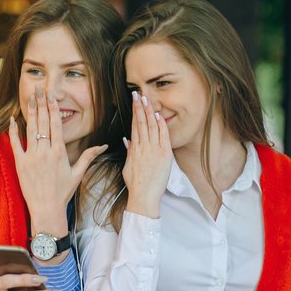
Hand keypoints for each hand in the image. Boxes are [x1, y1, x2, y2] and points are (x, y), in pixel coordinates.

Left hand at [8, 87, 107, 233]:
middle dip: (40, 104)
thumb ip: (88, 156)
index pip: (56, 124)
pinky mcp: (21, 164)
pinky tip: (13, 119)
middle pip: (42, 122)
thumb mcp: (77, 173)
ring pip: (30, 129)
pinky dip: (14, 131)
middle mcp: (46, 152)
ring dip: (29, 112)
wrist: (47, 209)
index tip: (50, 95)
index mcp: (60, 152)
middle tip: (38, 89)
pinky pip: (16, 143)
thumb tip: (103, 146)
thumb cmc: (63, 192)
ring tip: (29, 97)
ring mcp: (32, 157)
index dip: (52, 108)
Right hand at [123, 92, 172, 217]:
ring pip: (150, 127)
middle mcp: (142, 147)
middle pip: (141, 123)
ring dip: (149, 112)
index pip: (134, 126)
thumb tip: (127, 140)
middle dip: (139, 107)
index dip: (134, 112)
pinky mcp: (163, 155)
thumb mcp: (128, 166)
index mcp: (134, 149)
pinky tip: (158, 115)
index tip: (134, 101)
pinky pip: (162, 136)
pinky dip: (160, 125)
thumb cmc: (136, 184)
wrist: (143, 196)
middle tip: (138, 94)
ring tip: (147, 99)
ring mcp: (153, 150)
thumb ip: (129, 152)